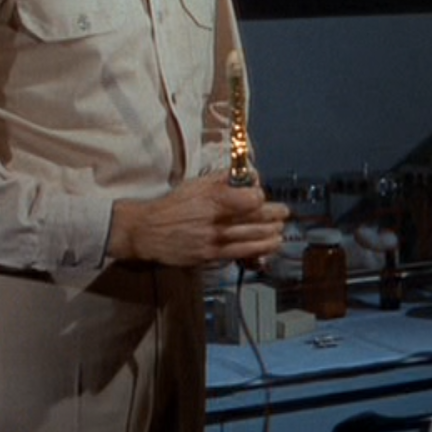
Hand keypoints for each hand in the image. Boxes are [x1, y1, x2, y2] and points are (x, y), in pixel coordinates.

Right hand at [108, 170, 289, 266]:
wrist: (148, 231)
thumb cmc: (173, 205)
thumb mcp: (196, 184)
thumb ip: (223, 179)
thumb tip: (248, 175)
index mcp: (213, 199)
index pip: (250, 199)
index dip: (260, 197)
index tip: (261, 196)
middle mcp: (216, 220)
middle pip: (256, 220)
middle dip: (274, 216)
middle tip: (283, 213)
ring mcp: (214, 240)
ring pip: (252, 239)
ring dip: (271, 235)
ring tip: (279, 231)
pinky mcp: (210, 256)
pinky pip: (239, 254)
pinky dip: (257, 251)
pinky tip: (267, 248)